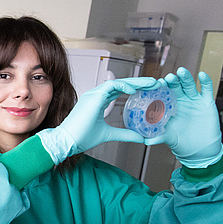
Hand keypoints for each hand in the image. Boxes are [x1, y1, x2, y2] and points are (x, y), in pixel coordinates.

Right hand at [38, 77, 158, 163]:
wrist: (67, 141)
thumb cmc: (80, 137)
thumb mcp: (108, 134)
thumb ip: (124, 134)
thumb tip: (140, 137)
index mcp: (97, 102)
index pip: (119, 90)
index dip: (134, 88)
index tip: (148, 91)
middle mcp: (95, 95)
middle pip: (121, 84)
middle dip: (139, 83)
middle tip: (155, 84)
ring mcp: (93, 95)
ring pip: (118, 82)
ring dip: (135, 82)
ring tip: (150, 84)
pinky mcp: (93, 97)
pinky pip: (111, 86)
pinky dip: (124, 86)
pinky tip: (134, 90)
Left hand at [144, 68, 222, 167]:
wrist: (199, 147)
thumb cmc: (181, 140)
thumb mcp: (168, 137)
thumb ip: (158, 137)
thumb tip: (145, 141)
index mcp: (169, 106)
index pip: (164, 94)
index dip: (161, 88)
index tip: (156, 84)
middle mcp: (181, 101)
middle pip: (176, 87)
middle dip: (172, 81)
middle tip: (168, 77)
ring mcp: (194, 100)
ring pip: (190, 85)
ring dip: (185, 78)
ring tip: (181, 72)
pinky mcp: (207, 102)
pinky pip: (207, 89)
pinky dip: (205, 81)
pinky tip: (202, 75)